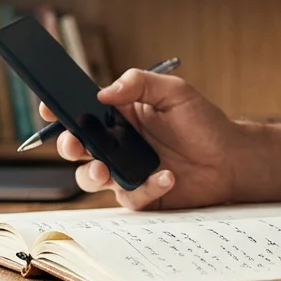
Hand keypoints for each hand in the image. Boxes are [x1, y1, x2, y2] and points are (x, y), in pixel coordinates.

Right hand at [41, 68, 242, 210]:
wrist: (231, 158)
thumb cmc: (203, 122)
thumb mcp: (174, 91)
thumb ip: (139, 83)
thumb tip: (102, 93)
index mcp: (118, 116)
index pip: (80, 112)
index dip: (59, 111)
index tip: (49, 109)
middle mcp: (116, 144)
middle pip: (75, 147)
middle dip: (68, 145)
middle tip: (75, 144)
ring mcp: (126, 171)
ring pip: (90, 177)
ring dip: (90, 174)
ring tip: (103, 169)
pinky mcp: (141, 195)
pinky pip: (130, 197)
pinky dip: (145, 188)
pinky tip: (167, 176)